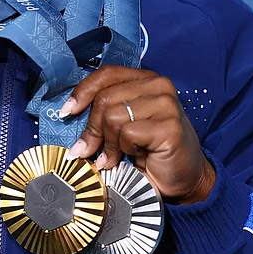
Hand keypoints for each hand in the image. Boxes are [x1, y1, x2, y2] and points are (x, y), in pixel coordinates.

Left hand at [62, 66, 214, 203]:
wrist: (184, 179)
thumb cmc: (152, 152)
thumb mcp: (124, 124)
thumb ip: (105, 111)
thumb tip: (69, 113)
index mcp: (146, 79)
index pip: (106, 74)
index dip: (83, 92)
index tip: (68, 112)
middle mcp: (159, 85)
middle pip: (104, 98)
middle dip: (92, 129)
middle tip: (89, 150)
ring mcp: (166, 104)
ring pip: (113, 116)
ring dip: (108, 143)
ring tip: (113, 157)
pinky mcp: (169, 126)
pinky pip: (128, 133)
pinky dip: (123, 150)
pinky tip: (134, 158)